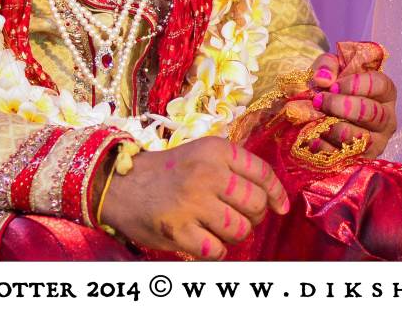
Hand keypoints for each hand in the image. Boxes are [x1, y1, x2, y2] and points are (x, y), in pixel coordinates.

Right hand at [99, 137, 288, 260]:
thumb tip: (275, 201)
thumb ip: (237, 169)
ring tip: (218, 228)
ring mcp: (192, 202)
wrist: (121, 185)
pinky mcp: (178, 230)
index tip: (280, 207)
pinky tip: (203, 240)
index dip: (277, 193)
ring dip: (234, 235)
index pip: (263, 173)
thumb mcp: (203, 154)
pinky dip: (215, 250)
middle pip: (256, 205)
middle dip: (253, 217)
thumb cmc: (170, 172)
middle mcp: (207, 172)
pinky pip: (217, 250)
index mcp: (216, 150)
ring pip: (239, 230)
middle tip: (238, 217)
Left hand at [310, 45, 396, 158]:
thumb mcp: (331, 69)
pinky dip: (326, 148)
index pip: (380, 84)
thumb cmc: (333, 86)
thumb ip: (327, 65)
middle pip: (371, 112)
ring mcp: (378, 142)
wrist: (323, 113)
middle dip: (341, 106)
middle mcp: (387, 118)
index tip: (333, 86)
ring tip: (316, 119)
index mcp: (384, 92)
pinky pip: (347, 157)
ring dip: (333, 127)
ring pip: (360, 137)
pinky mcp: (363, 160)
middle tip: (319, 101)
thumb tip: (323, 79)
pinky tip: (312, 138)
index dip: (355, 84)